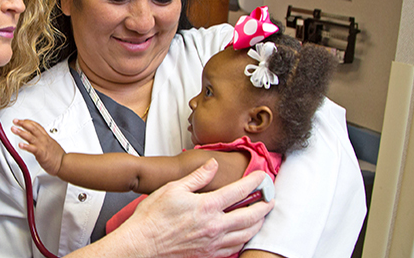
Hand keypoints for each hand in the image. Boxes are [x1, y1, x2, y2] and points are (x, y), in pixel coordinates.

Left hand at [12, 119, 65, 174]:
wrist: (65, 164)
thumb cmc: (58, 156)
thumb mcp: (51, 144)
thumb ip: (44, 141)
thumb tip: (39, 140)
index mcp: (46, 137)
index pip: (36, 126)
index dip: (28, 121)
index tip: (21, 120)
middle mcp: (43, 140)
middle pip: (32, 128)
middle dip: (23, 123)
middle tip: (15, 121)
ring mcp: (42, 146)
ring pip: (30, 136)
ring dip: (21, 132)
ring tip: (14, 129)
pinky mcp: (41, 153)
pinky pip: (32, 148)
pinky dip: (26, 146)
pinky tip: (20, 145)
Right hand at [114, 160, 273, 257]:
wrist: (142, 243)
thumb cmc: (153, 217)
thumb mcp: (173, 188)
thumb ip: (197, 177)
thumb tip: (212, 165)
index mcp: (207, 207)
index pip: (239, 192)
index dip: (255, 183)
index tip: (262, 177)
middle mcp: (214, 226)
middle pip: (250, 216)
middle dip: (264, 206)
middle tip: (271, 199)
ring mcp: (213, 243)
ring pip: (246, 235)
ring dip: (258, 224)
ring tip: (261, 216)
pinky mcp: (208, 254)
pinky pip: (234, 248)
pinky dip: (244, 240)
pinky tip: (243, 235)